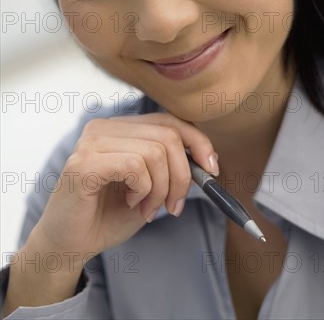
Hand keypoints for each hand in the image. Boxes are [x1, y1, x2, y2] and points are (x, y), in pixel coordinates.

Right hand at [26, 112, 218, 270]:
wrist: (70, 245)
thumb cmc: (108, 215)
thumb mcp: (150, 187)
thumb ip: (170, 167)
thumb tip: (206, 160)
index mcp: (120, 128)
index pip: (168, 121)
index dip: (197, 142)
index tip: (212, 169)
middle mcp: (104, 127)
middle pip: (168, 136)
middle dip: (182, 176)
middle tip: (174, 206)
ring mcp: (92, 141)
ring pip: (155, 152)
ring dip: (161, 189)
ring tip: (147, 208)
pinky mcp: (84, 162)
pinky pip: (135, 166)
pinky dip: (143, 190)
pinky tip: (131, 203)